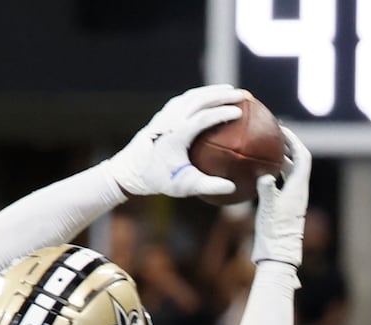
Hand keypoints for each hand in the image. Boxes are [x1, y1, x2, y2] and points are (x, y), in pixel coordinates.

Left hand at [106, 84, 246, 198]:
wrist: (128, 171)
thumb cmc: (157, 180)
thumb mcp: (182, 186)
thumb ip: (207, 186)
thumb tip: (232, 187)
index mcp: (175, 135)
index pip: (202, 118)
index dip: (221, 113)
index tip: (239, 112)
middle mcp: (169, 121)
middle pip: (199, 100)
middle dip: (222, 95)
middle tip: (242, 95)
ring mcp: (164, 115)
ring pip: (191, 96)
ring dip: (211, 91)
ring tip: (230, 91)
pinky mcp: (162, 114)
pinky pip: (184, 99)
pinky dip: (199, 95)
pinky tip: (210, 97)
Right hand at [251, 126, 310, 268]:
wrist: (278, 255)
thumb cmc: (274, 234)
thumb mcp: (269, 210)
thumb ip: (267, 190)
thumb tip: (264, 176)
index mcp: (299, 189)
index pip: (302, 157)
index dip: (294, 141)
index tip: (281, 130)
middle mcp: (299, 192)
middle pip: (298, 162)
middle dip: (288, 147)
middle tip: (273, 137)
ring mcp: (292, 200)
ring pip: (290, 173)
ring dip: (282, 160)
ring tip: (267, 151)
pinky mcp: (285, 207)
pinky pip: (282, 183)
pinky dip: (275, 174)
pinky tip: (261, 175)